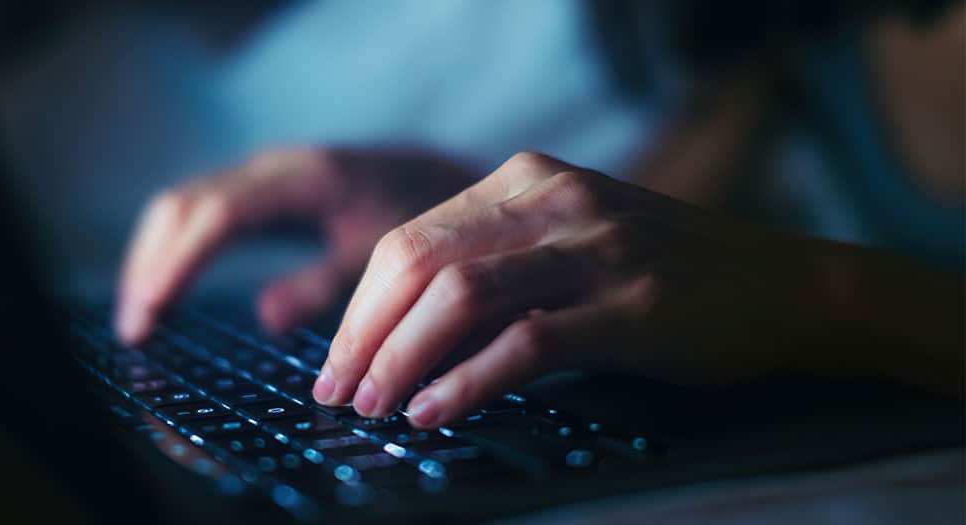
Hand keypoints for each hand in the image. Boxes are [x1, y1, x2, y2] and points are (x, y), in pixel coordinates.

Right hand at [115, 147, 477, 344]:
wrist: (436, 176)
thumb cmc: (416, 216)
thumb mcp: (381, 257)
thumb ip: (328, 285)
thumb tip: (265, 316)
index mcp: (303, 179)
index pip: (219, 214)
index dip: (180, 261)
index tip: (151, 308)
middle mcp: (271, 168)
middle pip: (183, 206)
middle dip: (150, 265)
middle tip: (134, 332)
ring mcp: (259, 175)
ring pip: (180, 207)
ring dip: (152, 260)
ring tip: (137, 322)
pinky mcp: (256, 191)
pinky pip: (196, 214)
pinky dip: (171, 251)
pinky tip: (162, 292)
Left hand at [312, 152, 964, 427]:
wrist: (789, 287)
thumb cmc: (670, 273)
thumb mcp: (573, 244)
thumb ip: (497, 268)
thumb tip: (404, 333)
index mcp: (528, 179)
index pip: (410, 237)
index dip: (360, 304)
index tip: (338, 359)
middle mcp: (555, 199)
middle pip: (419, 261)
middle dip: (363, 334)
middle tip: (338, 393)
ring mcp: (597, 247)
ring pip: (460, 295)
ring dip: (400, 357)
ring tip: (374, 408)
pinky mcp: (633, 304)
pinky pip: (526, 341)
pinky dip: (466, 380)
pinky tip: (433, 413)